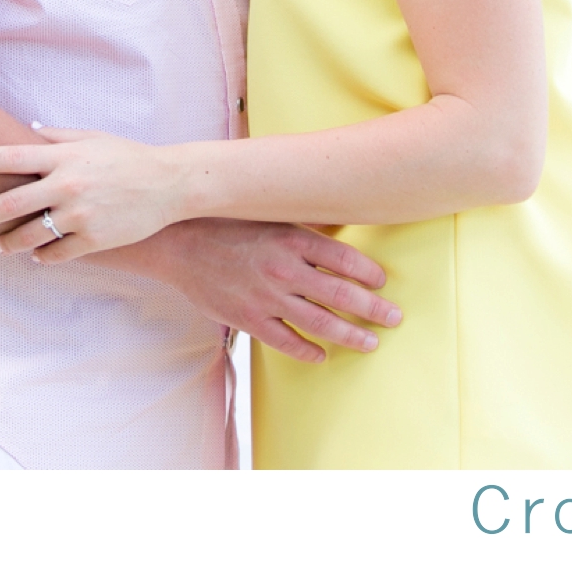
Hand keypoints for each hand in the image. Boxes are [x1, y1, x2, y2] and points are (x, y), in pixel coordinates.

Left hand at [0, 127, 187, 261]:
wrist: (169, 184)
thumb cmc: (127, 156)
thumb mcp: (92, 138)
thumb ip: (57, 136)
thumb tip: (27, 131)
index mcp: (63, 157)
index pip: (9, 157)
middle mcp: (67, 186)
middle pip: (10, 203)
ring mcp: (80, 215)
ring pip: (30, 235)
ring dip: (7, 242)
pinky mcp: (94, 240)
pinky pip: (57, 254)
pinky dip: (43, 256)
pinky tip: (36, 254)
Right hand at [134, 218, 401, 363]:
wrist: (178, 243)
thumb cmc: (225, 225)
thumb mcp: (267, 215)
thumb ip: (301, 229)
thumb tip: (339, 234)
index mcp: (291, 237)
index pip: (344, 258)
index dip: (369, 273)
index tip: (382, 283)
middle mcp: (283, 267)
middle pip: (341, 294)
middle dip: (373, 309)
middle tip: (393, 318)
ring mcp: (266, 295)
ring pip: (320, 323)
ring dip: (350, 335)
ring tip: (370, 342)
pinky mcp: (248, 318)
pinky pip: (286, 342)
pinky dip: (308, 351)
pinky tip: (321, 355)